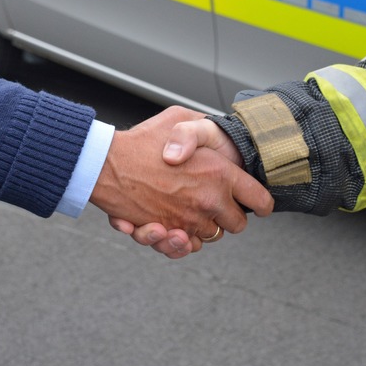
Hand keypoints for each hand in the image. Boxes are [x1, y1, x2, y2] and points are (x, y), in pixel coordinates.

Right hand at [90, 106, 271, 254]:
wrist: (105, 164)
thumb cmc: (141, 141)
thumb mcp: (178, 119)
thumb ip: (202, 128)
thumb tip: (216, 131)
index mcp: (220, 174)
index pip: (260, 200)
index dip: (260, 203)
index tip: (256, 203)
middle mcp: (209, 201)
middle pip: (237, 225)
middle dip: (228, 216)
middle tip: (213, 201)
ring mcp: (188, 221)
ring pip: (209, 237)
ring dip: (200, 227)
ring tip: (185, 209)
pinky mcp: (167, 234)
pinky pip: (184, 246)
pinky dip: (178, 239)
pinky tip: (169, 224)